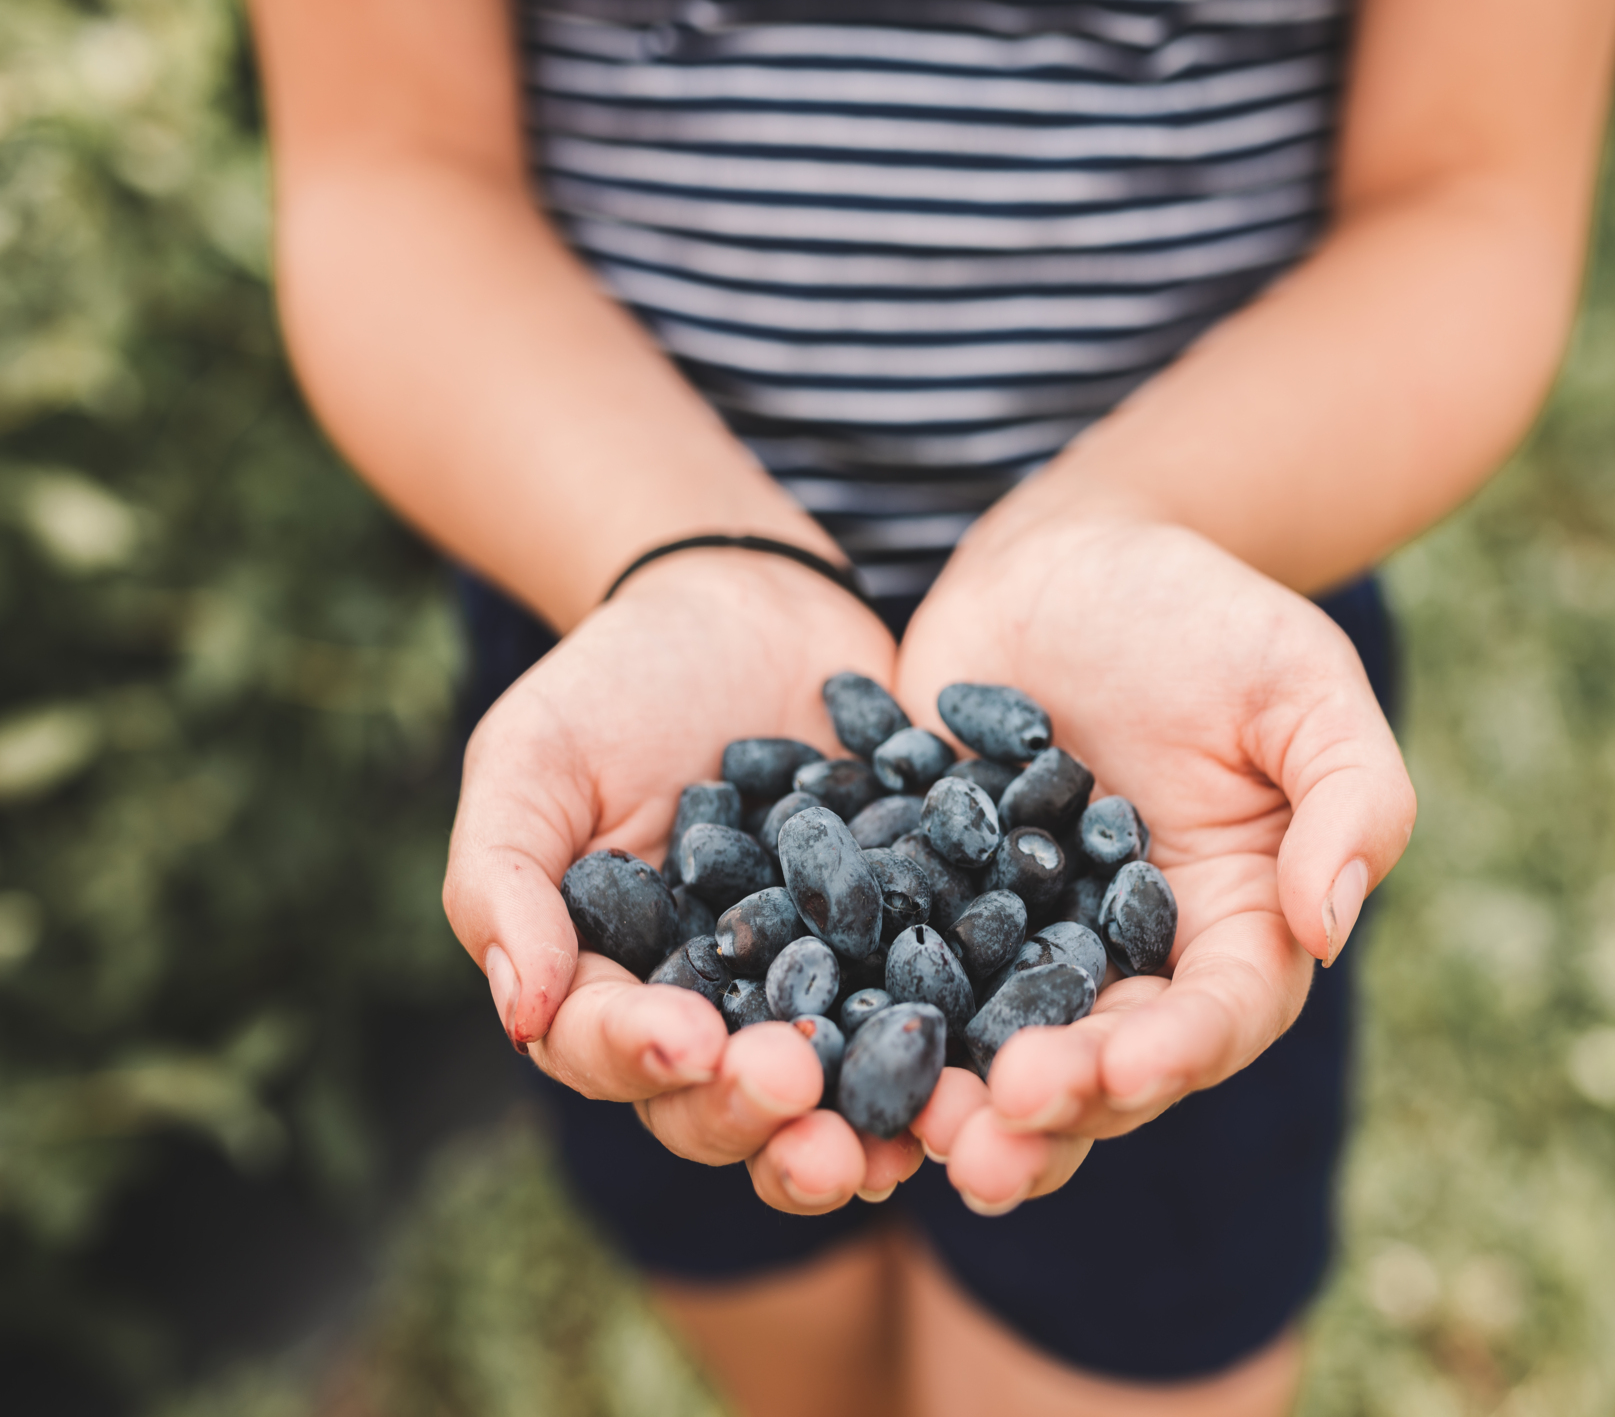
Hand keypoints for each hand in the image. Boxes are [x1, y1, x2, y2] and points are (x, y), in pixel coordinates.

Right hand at [442, 553, 922, 1211]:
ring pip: (828, 1092)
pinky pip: (927, 1013)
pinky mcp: (906, 954)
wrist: (747, 606)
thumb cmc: (613, 682)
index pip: (609, 1049)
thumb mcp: (530, 760)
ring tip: (887, 1143)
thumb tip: (521, 1016)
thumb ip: (505, 883)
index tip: (688, 1039)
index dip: (642, 1056)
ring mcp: (817, 993)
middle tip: (799, 1095)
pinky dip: (950, 1049)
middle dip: (756, 1113)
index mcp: (610, 986)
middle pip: (720, 1102)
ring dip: (855, 1127)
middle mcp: (715, 1013)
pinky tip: (975, 1063)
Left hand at [894, 513, 1414, 1213]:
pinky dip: (860, 1016)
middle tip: (983, 1150)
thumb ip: (1348, 796)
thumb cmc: (1207, 614)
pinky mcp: (927, 907)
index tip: (1117, 1070)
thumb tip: (1326, 923)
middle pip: (1098, 1065)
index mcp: (1231, 928)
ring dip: (952, 1101)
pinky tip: (815, 1045)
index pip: (1217, 1018)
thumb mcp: (1300, 681)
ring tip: (905, 1134)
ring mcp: (1018, 941)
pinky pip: (893, 971)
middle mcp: (1125, 960)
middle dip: (1047, 1117)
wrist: (1071, 558)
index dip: (1172, 1055)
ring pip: (992, 1046)